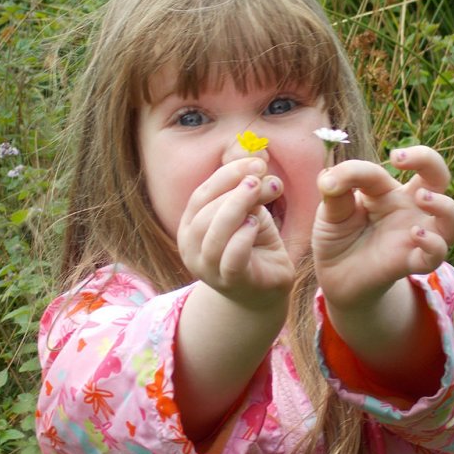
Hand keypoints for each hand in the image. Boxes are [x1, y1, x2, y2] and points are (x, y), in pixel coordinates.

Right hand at [177, 157, 294, 308]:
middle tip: (261, 175)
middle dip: (234, 188)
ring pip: (213, 234)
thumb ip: (249, 194)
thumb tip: (259, 168)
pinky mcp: (231, 282)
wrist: (263, 292)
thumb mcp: (249, 214)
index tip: (255, 162)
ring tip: (260, 190)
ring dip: (236, 206)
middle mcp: (191, 249)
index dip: (226, 175)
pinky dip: (243, 236)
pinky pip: (231, 257)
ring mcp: (208, 268)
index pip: (201, 195)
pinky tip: (255, 223)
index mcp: (190, 228)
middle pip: (204, 212)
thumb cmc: (253, 247)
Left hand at [312, 147, 453, 312]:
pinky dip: (434, 243)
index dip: (374, 163)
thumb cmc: (337, 236)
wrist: (333, 276)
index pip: (394, 165)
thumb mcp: (330, 209)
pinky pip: (438, 254)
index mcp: (389, 191)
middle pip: (439, 177)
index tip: (354, 172)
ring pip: (452, 219)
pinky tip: (415, 234)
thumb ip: (334, 189)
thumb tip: (328, 178)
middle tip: (401, 159)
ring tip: (421, 198)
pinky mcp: (411, 262)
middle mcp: (409, 209)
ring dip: (444, 205)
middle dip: (430, 160)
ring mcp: (414, 235)